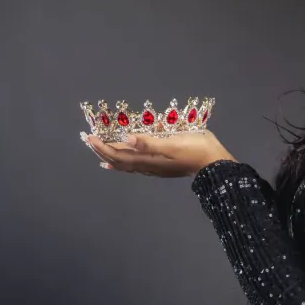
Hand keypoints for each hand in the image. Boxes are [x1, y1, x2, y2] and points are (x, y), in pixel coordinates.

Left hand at [84, 130, 237, 177]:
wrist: (215, 164)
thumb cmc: (196, 151)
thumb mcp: (172, 143)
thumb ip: (148, 142)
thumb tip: (125, 138)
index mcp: (148, 160)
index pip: (118, 155)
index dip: (102, 147)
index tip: (89, 137)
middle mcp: (148, 166)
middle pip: (119, 161)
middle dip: (103, 151)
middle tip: (89, 140)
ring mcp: (155, 167)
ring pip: (127, 163)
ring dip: (112, 156)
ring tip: (101, 150)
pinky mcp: (162, 165)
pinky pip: (137, 164)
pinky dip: (125, 160)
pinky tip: (124, 158)